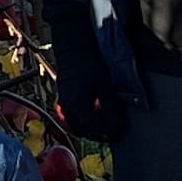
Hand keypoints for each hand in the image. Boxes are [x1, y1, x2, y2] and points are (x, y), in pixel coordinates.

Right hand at [41, 2, 128, 145]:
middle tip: (112, 129)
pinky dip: (82, 117)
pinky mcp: (63, 95)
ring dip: (89, 126)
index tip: (118, 132)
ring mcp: (64, 102)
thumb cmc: (90, 62)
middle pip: (83, 131)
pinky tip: (92, 109)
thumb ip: (111, 109)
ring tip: (103, 120)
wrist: (74, 45)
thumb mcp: (106, 87)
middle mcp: (69, 107)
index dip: (108, 135)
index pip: (94, 131)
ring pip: (76, 124)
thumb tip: (117, 127)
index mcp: (79, 107)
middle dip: (98, 133)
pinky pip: (71, 114)